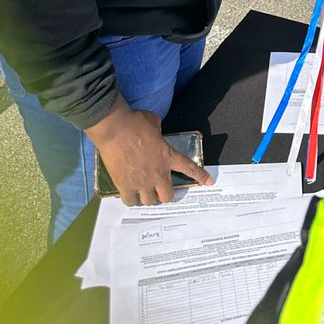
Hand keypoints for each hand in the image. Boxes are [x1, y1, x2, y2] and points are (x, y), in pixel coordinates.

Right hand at [86, 96, 211, 205]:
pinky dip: (131, 199)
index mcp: (168, 156)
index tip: (208, 182)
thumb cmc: (135, 122)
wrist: (115, 128)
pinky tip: (129, 194)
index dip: (200, 176)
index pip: (189, 168)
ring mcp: (141, 182)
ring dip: (147, 197)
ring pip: (149, 202)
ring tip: (142, 192)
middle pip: (167, 196)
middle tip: (158, 189)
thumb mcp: (154, 123)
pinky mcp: (125, 186)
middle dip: (164, 193)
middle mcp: (158, 173)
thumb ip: (158, 133)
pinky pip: (130, 202)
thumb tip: (154, 134)